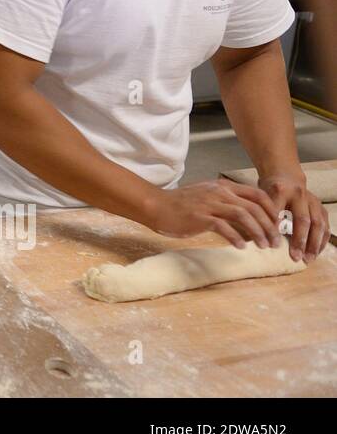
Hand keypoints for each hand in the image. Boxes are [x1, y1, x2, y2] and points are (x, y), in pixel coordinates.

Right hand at [145, 179, 281, 249]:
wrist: (156, 205)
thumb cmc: (181, 204)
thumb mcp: (207, 196)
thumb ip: (226, 203)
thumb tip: (249, 220)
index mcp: (223, 186)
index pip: (257, 194)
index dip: (272, 210)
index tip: (277, 225)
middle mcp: (219, 192)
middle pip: (254, 207)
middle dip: (270, 226)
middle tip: (275, 242)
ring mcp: (210, 203)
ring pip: (244, 216)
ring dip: (258, 233)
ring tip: (264, 246)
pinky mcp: (200, 217)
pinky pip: (224, 227)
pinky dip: (236, 238)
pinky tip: (241, 247)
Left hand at [258, 171, 328, 261]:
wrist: (286, 177)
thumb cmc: (269, 191)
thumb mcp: (260, 197)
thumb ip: (261, 213)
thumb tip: (258, 237)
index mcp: (280, 190)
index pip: (278, 210)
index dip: (275, 227)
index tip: (272, 243)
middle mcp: (299, 194)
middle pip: (302, 219)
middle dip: (299, 240)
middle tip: (294, 257)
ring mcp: (313, 201)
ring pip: (317, 224)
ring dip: (314, 244)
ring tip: (308, 259)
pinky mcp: (321, 207)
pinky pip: (324, 226)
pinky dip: (321, 241)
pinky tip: (315, 253)